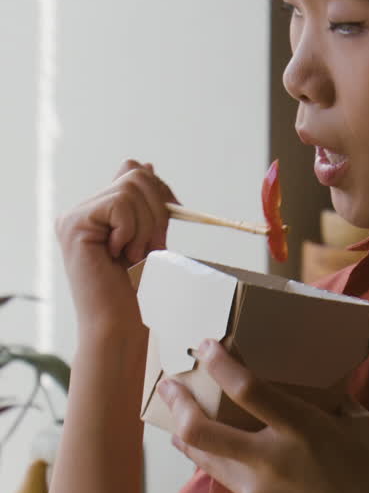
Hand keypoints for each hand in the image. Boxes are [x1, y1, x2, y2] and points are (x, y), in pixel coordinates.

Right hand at [56, 160, 176, 332]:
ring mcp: (74, 217)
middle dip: (157, 213)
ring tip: (134, 257)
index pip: (132, 171)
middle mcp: (80, 211)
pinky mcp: (74, 224)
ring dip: (146, 228)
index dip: (159, 191)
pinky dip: (131, 232)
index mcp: (96, 212)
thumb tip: (145, 165)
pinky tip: (119, 257)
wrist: (119, 326)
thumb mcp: (147, 239)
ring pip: (130, 190)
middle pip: (135, 176)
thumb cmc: (137, 294)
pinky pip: (120, 205)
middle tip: (151, 249)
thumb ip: (142, 205)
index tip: (169, 219)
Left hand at [157, 340, 368, 492]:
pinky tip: (237, 462)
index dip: (220, 363)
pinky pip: (237, 483)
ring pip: (206, 459)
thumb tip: (319, 388)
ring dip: (188, 437)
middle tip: (169, 386)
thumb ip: (336, 404)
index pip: (247, 389)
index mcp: (303, 430)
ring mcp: (258, 492)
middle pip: (201, 430)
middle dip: (179, 403)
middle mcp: (271, 460)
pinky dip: (233, 467)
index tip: (206, 346)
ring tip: (179, 424)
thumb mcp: (367, 430)